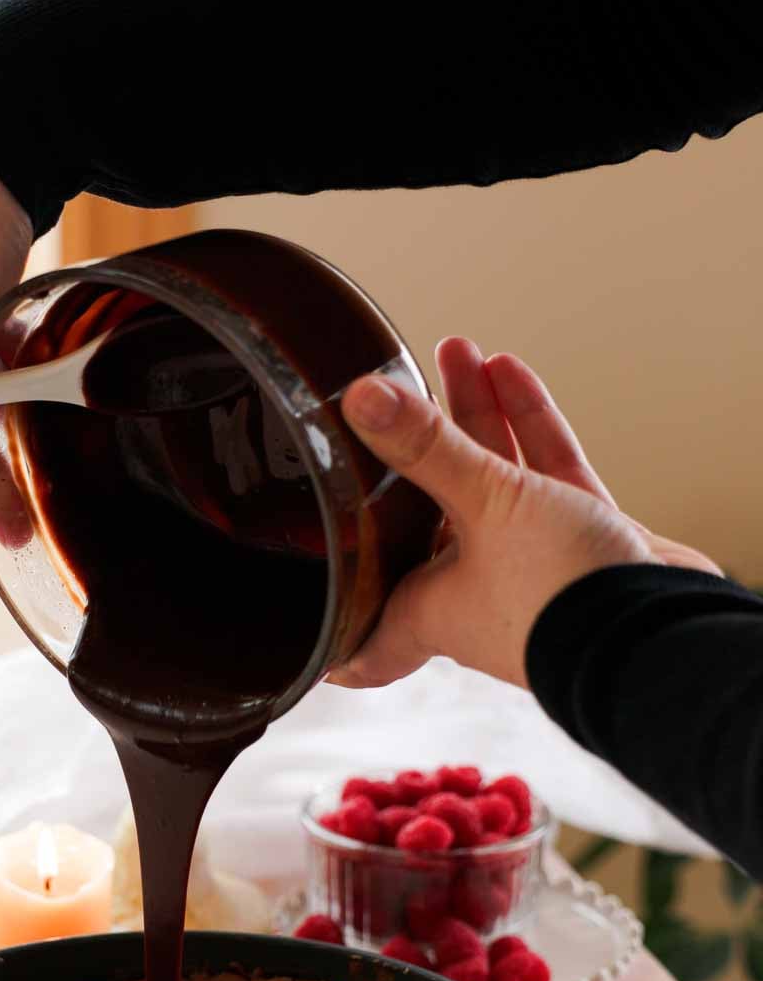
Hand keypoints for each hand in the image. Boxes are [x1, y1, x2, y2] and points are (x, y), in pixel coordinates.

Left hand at [331, 338, 719, 689]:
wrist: (664, 628)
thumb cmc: (559, 596)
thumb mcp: (483, 505)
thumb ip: (426, 449)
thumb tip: (361, 400)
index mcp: (431, 611)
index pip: (367, 623)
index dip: (341, 619)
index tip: (316, 607)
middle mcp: (477, 591)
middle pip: (430, 513)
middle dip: (415, 451)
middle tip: (396, 391)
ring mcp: (534, 565)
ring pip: (494, 482)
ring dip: (477, 419)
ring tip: (457, 352)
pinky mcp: (586, 543)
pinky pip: (550, 475)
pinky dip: (530, 426)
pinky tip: (510, 372)